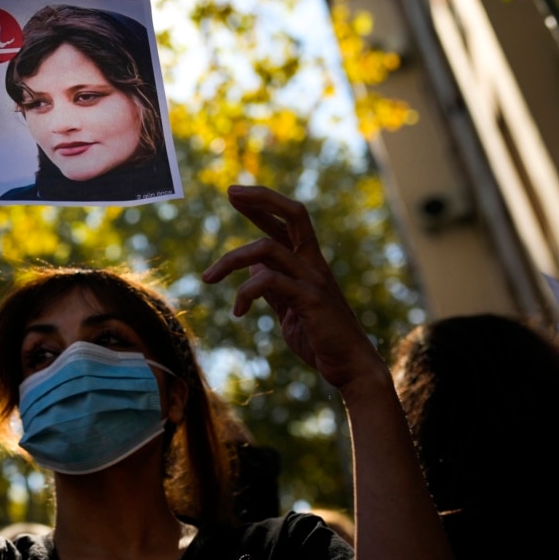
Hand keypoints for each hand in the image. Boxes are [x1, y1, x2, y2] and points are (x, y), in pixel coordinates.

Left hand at [202, 185, 381, 391]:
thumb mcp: (289, 309)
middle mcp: (314, 264)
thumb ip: (274, 288)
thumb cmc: (320, 339)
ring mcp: (314, 279)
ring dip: (230, 260)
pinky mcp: (310, 298)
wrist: (350, 367)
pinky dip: (245, 293)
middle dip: (261, 199)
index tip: (235, 194)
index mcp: (309, 263)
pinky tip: (238, 312)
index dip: (262, 205)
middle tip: (230, 192)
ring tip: (208, 278)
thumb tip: (253, 269)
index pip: (287, 222)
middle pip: (294, 214)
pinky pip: (268, 281)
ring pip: (266, 249)